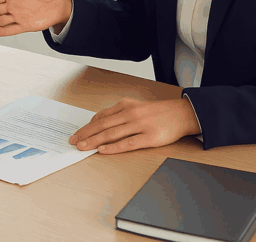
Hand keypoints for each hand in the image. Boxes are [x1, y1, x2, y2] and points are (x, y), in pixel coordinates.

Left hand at [69, 98, 200, 154]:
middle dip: (85, 134)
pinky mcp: (149, 137)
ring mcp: (139, 125)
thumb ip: (119, 113)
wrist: (181, 114)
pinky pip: (127, 143)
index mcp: (125, 106)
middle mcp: (130, 114)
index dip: (87, 126)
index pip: (101, 117)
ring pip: (111, 134)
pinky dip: (113, 147)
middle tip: (73, 141)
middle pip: (102, 125)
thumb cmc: (157, 112)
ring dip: (94, 141)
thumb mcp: (135, 107)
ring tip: (82, 147)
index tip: (76, 133)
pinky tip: (103, 150)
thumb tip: (100, 122)